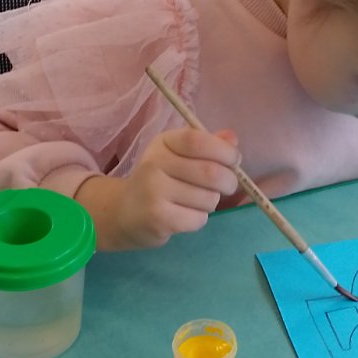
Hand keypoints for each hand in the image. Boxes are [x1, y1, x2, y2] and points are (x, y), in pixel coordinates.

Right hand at [78, 127, 239, 248]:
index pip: (198, 141)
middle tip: (227, 186)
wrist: (123, 212)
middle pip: (210, 172)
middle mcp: (154, 163)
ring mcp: (154, 191)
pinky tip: (184, 215)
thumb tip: (232, 138)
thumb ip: (206, 146)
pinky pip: (198, 219)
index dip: (223, 151)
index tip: (234, 160)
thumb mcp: (178, 156)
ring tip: (195, 202)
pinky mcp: (158, 218)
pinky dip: (199, 219)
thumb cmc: (158, 181)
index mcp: (163, 143)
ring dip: (211, 203)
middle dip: (229, 182)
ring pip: (208, 198)